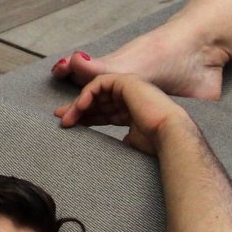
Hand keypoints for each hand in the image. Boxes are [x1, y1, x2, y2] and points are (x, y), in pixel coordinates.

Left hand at [54, 73, 193, 155]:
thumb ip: (122, 140)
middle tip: (61, 119)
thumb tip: (112, 149)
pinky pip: (99, 83)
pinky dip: (86, 94)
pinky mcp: (126, 81)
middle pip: (96, 101)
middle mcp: (130, 96)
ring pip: (95, 91)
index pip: (102, 111)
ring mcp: (129, 87)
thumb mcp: (131, 140)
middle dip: (77, 110)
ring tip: (66, 118)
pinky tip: (78, 107)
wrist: (170, 134)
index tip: (68, 125)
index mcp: (130, 110)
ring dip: (78, 104)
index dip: (84, 117)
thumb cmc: (155, 141)